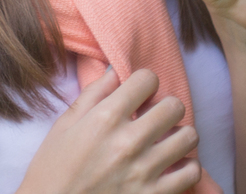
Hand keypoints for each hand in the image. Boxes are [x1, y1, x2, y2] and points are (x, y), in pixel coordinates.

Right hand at [16, 66, 201, 193]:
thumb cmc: (53, 170)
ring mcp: (144, 170)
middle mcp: (129, 141)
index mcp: (106, 118)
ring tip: (166, 141)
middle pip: (174, 106)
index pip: (148, 79)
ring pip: (189, 137)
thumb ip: (93, 94)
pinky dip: (187, 168)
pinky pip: (192, 173)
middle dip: (164, 107)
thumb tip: (116, 71)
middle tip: (154, 118)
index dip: (144, 83)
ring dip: (179, 136)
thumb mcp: (64, 126)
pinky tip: (171, 166)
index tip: (139, 95)